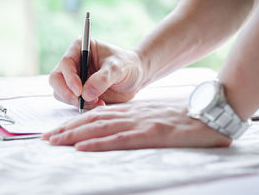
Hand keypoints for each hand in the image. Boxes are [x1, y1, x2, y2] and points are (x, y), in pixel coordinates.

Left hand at [42, 101, 230, 150]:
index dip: (75, 123)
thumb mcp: (157, 117)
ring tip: (55, 141)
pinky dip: (99, 144)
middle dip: (67, 129)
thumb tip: (119, 131)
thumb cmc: (187, 116)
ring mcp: (142, 123)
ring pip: (101, 128)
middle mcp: (133, 114)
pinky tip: (83, 148)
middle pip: (93, 120)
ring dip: (75, 135)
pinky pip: (120, 139)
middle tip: (46, 137)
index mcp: (133, 111)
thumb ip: (139, 122)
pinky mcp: (153, 134)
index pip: (98, 115)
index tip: (57, 131)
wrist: (212, 110)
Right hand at [49, 38, 144, 108]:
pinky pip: (70, 102)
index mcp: (80, 48)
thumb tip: (85, 94)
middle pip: (56, 78)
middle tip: (80, 101)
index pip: (66, 63)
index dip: (69, 78)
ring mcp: (73, 78)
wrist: (135, 78)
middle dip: (66, 92)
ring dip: (76, 101)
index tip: (79, 91)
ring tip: (98, 102)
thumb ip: (103, 79)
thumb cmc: (127, 66)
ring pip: (60, 92)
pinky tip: (99, 104)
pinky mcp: (77, 92)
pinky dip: (82, 106)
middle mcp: (73, 62)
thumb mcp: (118, 68)